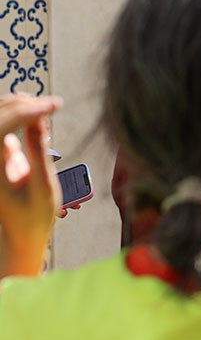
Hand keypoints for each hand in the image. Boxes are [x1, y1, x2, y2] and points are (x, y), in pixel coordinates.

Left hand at [0, 94, 62, 276]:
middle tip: (54, 105)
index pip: (3, 125)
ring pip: (0, 116)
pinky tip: (40, 122)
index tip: (56, 105)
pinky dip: (21, 117)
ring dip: (21, 108)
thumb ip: (39, 151)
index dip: (29, 110)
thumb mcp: (43, 186)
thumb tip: (40, 119)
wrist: (21, 235)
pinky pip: (5, 126)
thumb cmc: (33, 216)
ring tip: (47, 112)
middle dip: (26, 105)